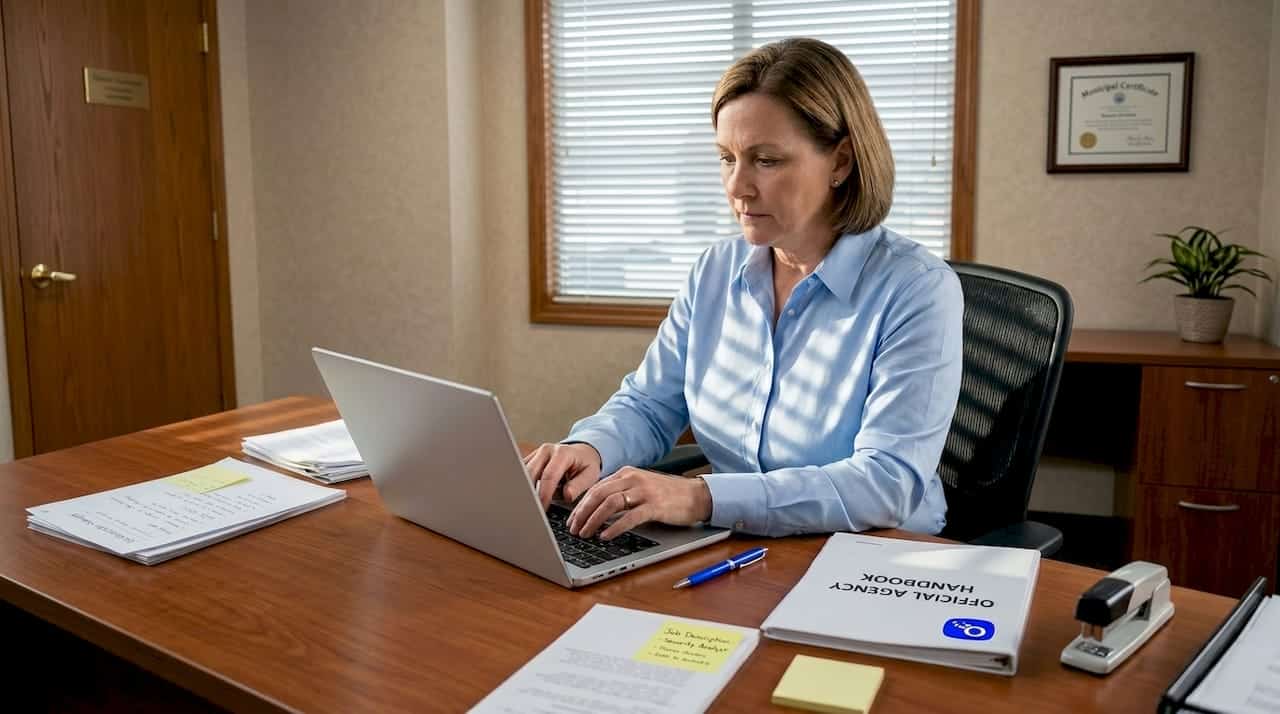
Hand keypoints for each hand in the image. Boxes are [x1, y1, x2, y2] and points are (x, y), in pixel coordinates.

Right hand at [523, 442, 602, 509]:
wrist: (582, 453)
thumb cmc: (586, 465)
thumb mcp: (590, 475)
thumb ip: (578, 486)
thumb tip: (566, 495)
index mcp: (562, 453)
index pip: (548, 476)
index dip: (544, 495)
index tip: (541, 509)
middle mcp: (546, 450)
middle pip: (530, 474)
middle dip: (530, 494)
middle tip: (532, 511)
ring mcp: (536, 453)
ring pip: (523, 474)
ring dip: (527, 490)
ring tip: (534, 503)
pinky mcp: (530, 459)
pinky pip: (522, 474)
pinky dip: (526, 486)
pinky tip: (532, 495)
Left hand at [567, 467, 712, 540]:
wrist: (696, 495)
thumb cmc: (667, 495)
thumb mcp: (640, 488)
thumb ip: (620, 494)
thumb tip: (595, 510)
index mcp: (626, 474)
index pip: (595, 488)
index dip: (580, 506)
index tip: (571, 520)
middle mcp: (633, 479)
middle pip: (598, 494)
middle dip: (581, 513)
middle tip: (573, 529)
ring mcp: (644, 492)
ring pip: (610, 504)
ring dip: (593, 520)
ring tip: (585, 533)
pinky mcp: (655, 506)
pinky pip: (630, 517)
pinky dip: (614, 527)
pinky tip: (606, 536)